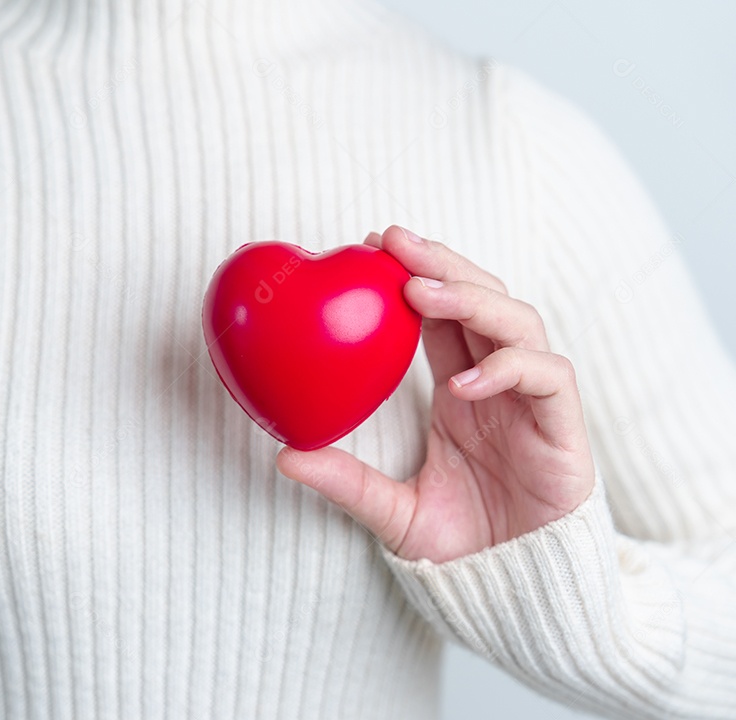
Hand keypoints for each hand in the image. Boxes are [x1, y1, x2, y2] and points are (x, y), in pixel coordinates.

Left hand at [276, 226, 595, 562]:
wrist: (520, 594)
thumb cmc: (465, 548)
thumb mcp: (392, 512)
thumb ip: (347, 482)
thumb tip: (283, 456)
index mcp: (461, 390)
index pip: (441, 316)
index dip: (412, 277)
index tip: (368, 248)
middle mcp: (498, 386)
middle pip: (481, 300)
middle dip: (441, 265)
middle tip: (393, 240)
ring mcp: (534, 402)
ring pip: (518, 322)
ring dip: (472, 299)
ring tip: (421, 291)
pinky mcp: (565, 430)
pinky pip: (547, 378)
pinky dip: (509, 369)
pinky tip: (464, 382)